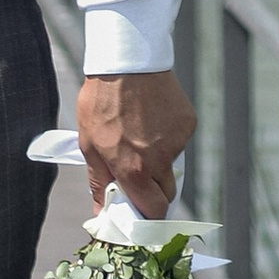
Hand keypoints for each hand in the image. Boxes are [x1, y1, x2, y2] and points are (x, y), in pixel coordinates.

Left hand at [76, 69, 196, 222]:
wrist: (127, 61)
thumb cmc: (101, 101)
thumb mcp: (90, 143)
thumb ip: (100, 182)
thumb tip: (101, 214)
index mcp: (133, 169)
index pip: (153, 211)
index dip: (149, 218)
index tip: (141, 216)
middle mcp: (159, 161)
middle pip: (167, 194)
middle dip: (154, 193)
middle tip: (138, 178)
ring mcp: (177, 143)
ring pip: (172, 166)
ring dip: (159, 162)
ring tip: (139, 136)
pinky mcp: (188, 125)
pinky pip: (179, 143)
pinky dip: (167, 139)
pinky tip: (151, 120)